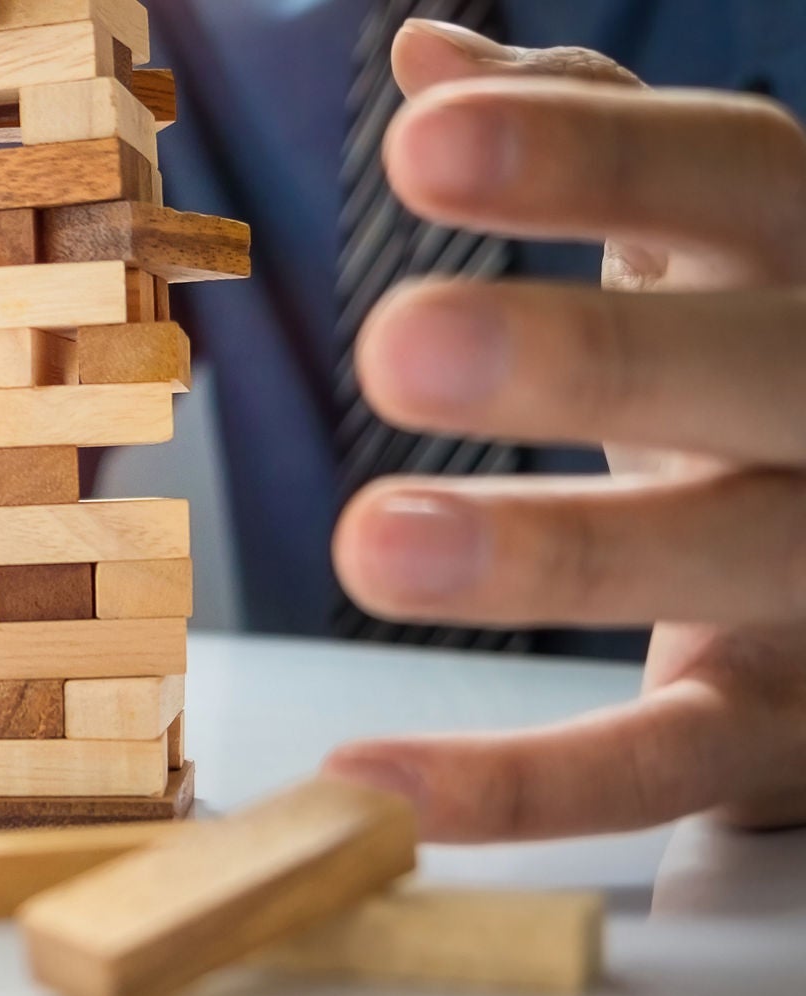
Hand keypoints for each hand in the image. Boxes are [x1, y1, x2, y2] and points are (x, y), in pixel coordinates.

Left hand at [324, 20, 805, 840]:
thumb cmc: (775, 378)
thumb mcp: (722, 253)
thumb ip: (600, 149)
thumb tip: (433, 56)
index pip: (742, 180)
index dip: (593, 162)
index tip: (423, 147)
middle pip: (759, 366)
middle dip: (591, 357)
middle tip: (401, 348)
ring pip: (718, 561)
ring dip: (548, 556)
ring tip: (370, 545)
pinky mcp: (791, 727)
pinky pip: (663, 762)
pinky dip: (519, 783)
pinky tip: (372, 778)